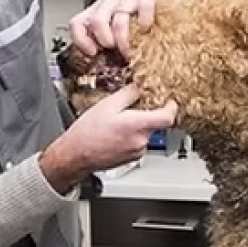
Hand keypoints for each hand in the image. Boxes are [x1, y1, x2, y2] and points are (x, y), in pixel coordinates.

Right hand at [40, 85, 177, 194]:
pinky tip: (115, 133)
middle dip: (146, 114)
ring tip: (117, 123)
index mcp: (138, 126)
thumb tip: (140, 88)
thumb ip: (128, 94)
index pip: (168, 117)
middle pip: (155, 124)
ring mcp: (137, 152)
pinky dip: (131, 135)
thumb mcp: (107, 104)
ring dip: (137, 125)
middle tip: (131, 108)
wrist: (75, 156)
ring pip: (145, 133)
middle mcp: (141, 141)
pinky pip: (138, 142)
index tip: (169, 100)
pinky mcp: (132, 158)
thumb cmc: (87, 133)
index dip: (171, 106)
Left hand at [69, 0, 175, 58]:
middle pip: (97, 22)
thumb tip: (107, 62)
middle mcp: (110, 3)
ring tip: (132, 50)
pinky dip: (145, 22)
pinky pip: (144, 8)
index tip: (93, 52)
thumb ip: (109, 35)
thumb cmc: (135, 5)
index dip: (81, 40)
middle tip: (116, 50)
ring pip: (119, 21)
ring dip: (125, 41)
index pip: (78, 23)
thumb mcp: (116, 19)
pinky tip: (147, 28)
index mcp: (99, 10)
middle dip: (106, 41)